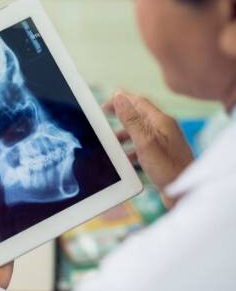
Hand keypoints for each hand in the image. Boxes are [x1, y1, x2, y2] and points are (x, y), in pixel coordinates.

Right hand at [104, 91, 193, 207]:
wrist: (185, 193)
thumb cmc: (168, 169)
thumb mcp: (145, 142)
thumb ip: (131, 120)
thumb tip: (119, 97)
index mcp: (162, 121)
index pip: (139, 102)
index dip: (121, 99)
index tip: (105, 103)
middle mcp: (164, 129)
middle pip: (139, 116)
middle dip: (121, 116)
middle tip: (105, 118)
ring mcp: (164, 142)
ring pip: (139, 132)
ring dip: (124, 135)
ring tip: (111, 142)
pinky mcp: (162, 155)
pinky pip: (143, 146)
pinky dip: (131, 148)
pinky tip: (125, 158)